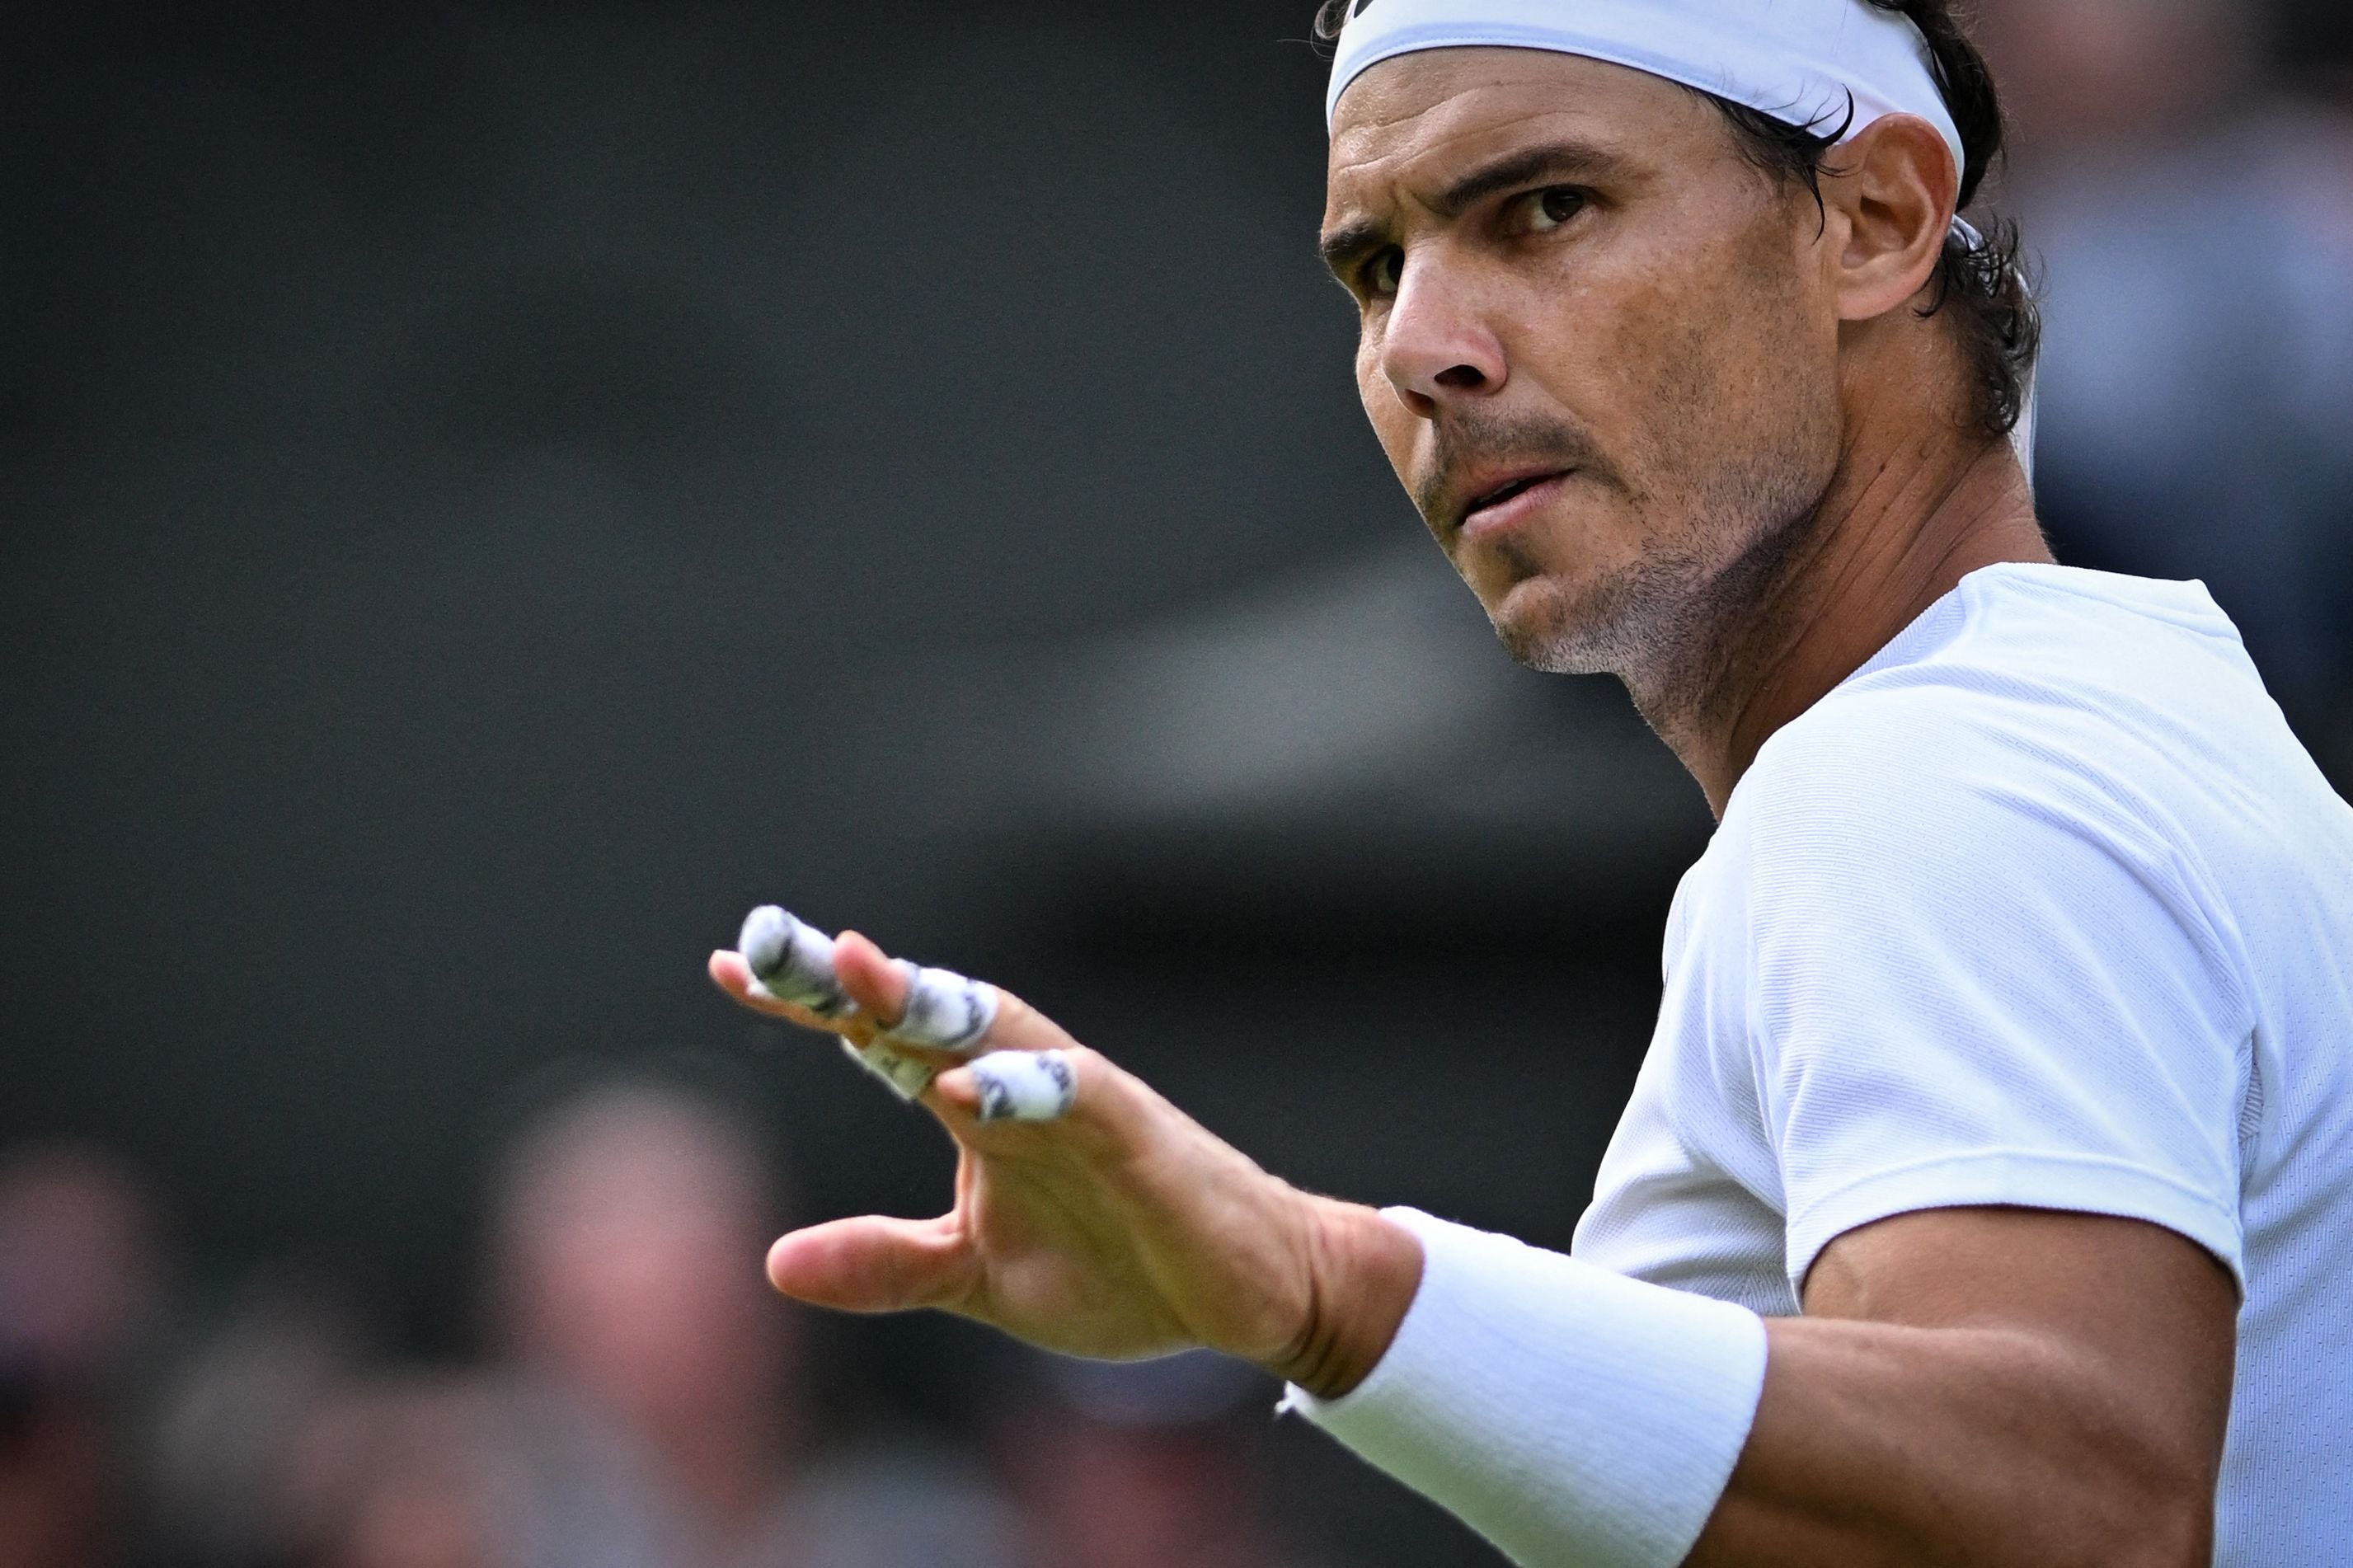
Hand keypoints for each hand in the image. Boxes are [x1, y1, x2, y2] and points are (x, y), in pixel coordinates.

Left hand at [708, 931, 1420, 1393]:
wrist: (1253, 1292)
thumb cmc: (1122, 1269)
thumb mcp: (976, 1280)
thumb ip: (885, 1265)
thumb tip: (773, 1264)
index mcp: (980, 1110)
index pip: (882, 1040)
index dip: (813, 1003)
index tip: (732, 966)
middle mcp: (1021, 1085)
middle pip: (925, 1012)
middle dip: (849, 978)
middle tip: (772, 938)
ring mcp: (1082, 1102)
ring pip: (997, 1029)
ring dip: (928, 1001)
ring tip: (858, 972)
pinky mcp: (1140, 1138)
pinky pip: (1077, 1099)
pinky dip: (1022, 1088)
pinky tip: (964, 1087)